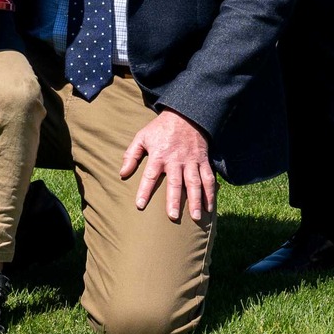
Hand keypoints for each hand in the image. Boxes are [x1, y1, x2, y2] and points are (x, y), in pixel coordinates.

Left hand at [119, 109, 215, 223]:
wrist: (186, 114)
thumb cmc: (161, 129)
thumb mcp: (142, 137)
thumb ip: (131, 155)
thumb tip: (122, 174)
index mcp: (159, 155)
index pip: (150, 175)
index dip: (145, 190)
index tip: (140, 205)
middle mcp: (176, 160)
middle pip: (175, 183)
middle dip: (174, 200)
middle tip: (173, 217)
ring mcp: (191, 161)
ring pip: (195, 183)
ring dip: (196, 200)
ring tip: (196, 218)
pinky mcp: (203, 161)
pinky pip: (208, 178)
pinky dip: (211, 193)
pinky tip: (210, 208)